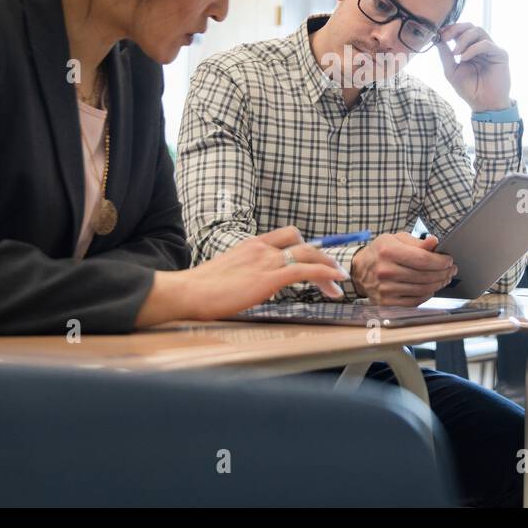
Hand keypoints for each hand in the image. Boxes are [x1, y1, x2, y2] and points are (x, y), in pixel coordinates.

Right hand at [139, 227, 344, 324]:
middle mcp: (261, 248)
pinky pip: (305, 270)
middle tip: (333, 271)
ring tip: (339, 280)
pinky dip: (324, 274)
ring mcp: (266, 260)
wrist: (188, 291)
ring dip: (328, 267)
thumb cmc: (199, 289)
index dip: (303, 246)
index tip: (315, 258)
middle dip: (321, 256)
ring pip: (308, 254)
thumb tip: (248, 287)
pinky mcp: (269, 277)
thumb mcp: (225, 274)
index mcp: (250, 245)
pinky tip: (334, 284)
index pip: (285, 236)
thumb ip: (242, 275)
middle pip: (301, 243)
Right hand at [351, 232, 456, 305]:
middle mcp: (385, 271)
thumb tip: (435, 242)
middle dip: (443, 273)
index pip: (422, 259)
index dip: (440, 261)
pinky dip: (427, 295)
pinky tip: (431, 288)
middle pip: (424, 275)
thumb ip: (417, 241)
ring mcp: (385, 289)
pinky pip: (414, 301)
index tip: (449, 260)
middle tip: (451, 270)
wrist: (359, 270)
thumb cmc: (380, 252)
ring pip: (422, 290)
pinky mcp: (386, 302)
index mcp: (388, 251)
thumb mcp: (395, 239)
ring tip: (444, 278)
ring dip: (438, 284)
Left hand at [435, 22, 510, 111]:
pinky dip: (473, 49)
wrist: (484, 105)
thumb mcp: (451, 71)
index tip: (439, 34)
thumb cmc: (469, 89)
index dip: (450, 29)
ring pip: (478, 31)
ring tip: (455, 53)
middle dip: (456, 29)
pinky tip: (464, 58)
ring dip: (464, 39)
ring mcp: (491, 49)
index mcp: (470, 49)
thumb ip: (445, 55)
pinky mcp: (500, 54)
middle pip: (470, 26)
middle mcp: (481, 46)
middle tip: (445, 37)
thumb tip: (436, 39)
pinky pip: (486, 44)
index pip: (461, 31)